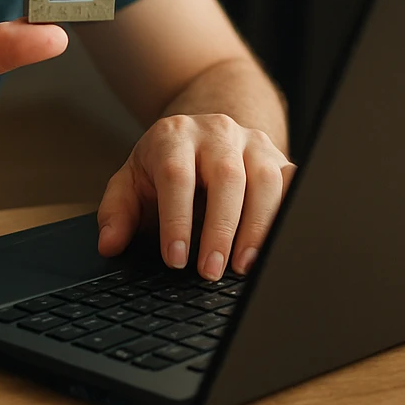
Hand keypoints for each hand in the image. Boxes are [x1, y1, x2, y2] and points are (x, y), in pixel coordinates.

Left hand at [96, 114, 295, 279]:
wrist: (203, 134)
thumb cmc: (164, 166)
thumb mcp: (132, 181)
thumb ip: (116, 211)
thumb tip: (109, 244)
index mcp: (175, 136)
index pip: (177, 175)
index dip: (177, 219)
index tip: (175, 259)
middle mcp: (217, 132)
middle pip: (226, 176)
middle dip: (220, 229)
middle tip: (210, 272)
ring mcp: (253, 143)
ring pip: (266, 179)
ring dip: (258, 228)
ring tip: (243, 268)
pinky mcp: (280, 158)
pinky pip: (294, 183)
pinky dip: (290, 214)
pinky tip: (279, 247)